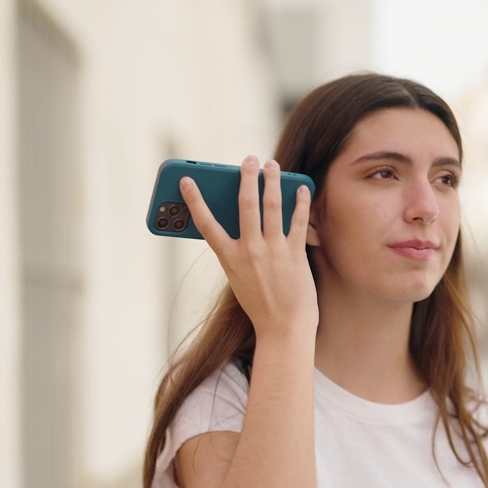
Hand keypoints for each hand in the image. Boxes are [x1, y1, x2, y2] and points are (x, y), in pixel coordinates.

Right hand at [180, 156, 317, 337]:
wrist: (284, 328)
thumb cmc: (260, 302)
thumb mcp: (239, 277)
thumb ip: (238, 249)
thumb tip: (244, 215)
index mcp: (229, 258)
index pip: (205, 224)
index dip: (194, 200)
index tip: (187, 179)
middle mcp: (249, 251)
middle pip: (245, 204)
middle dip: (245, 177)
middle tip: (248, 159)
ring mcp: (273, 251)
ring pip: (271, 206)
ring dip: (272, 181)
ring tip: (273, 165)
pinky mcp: (294, 254)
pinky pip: (297, 220)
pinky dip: (299, 201)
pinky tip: (300, 188)